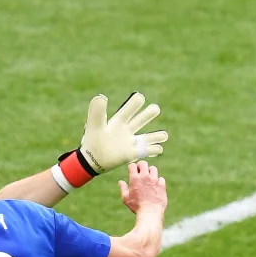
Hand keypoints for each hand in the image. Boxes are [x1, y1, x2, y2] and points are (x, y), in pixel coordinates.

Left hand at [52, 92, 167, 190]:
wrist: (90, 159)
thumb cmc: (91, 140)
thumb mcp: (94, 124)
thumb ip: (97, 111)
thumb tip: (101, 96)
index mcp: (118, 121)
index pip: (128, 110)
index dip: (134, 104)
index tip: (140, 97)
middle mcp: (125, 130)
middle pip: (140, 120)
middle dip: (148, 114)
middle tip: (156, 108)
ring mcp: (129, 142)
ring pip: (145, 137)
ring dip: (155, 136)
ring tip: (165, 135)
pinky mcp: (131, 154)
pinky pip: (144, 151)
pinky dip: (153, 150)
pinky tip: (160, 149)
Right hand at [119, 161, 167, 214]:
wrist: (150, 212)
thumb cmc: (137, 206)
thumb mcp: (126, 198)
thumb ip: (123, 188)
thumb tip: (121, 182)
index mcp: (135, 179)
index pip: (132, 165)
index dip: (131, 168)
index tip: (132, 172)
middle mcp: (145, 177)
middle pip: (143, 163)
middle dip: (141, 166)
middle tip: (140, 171)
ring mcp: (154, 180)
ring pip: (153, 168)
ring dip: (150, 171)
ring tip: (148, 177)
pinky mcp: (162, 185)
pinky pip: (161, 178)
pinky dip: (158, 180)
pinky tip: (155, 185)